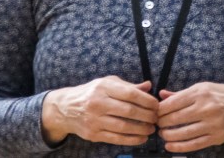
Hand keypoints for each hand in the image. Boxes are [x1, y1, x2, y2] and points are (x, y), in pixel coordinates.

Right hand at [41, 77, 157, 145]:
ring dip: (141, 129)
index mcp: (104, 87)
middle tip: (156, 118)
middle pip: (128, 111)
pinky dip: (131, 139)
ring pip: (123, 127)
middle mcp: (98, 103)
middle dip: (147, 116)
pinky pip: (116, 138)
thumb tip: (149, 86)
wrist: (66, 108)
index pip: (130, 94)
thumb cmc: (92, 93)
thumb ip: (129, 86)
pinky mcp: (93, 134)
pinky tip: (141, 138)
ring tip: (151, 129)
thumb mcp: (108, 83)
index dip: (146, 100)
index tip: (156, 104)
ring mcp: (95, 120)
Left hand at [156, 82, 223, 152]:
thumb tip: (161, 95)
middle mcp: (206, 107)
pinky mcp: (217, 136)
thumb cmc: (223, 95)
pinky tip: (170, 146)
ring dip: (168, 135)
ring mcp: (212, 123)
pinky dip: (179, 147)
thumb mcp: (203, 88)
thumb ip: (182, 94)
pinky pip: (194, 144)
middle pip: (175, 119)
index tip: (156, 113)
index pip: (172, 103)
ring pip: (183, 133)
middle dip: (162, 123)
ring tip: (163, 134)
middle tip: (158, 125)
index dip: (160, 110)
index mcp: (201, 92)